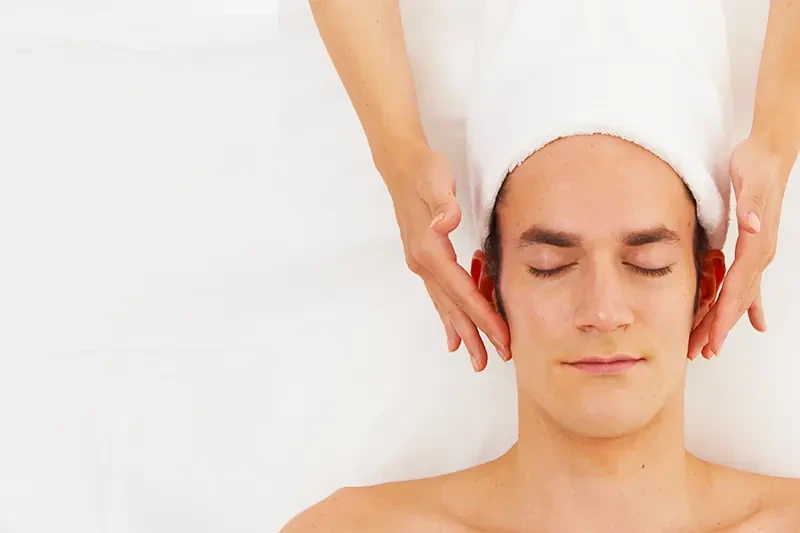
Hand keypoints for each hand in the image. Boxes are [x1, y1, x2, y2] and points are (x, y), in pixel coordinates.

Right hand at [383, 147, 510, 370]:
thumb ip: (443, 204)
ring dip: (461, 332)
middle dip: (475, 334)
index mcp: (429, 250)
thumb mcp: (436, 180)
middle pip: (453, 306)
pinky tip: (453, 333)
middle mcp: (422, 263)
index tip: (502, 337)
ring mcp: (420, 264)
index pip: (461, 291)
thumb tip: (447, 223)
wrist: (401, 165)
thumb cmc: (424, 170)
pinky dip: (448, 316)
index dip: (482, 316)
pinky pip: (439, 295)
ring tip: (476, 357)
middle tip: (495, 360)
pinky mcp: (423, 259)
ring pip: (445, 305)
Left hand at [689, 136, 791, 359]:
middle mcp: (760, 253)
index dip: (724, 317)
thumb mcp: (749, 180)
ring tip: (708, 346)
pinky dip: (748, 305)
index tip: (712, 340)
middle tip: (700, 353)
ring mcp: (759, 252)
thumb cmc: (756, 164)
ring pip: (739, 296)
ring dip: (724, 321)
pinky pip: (749, 284)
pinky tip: (755, 322)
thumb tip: (751, 226)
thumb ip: (751, 205)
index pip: (736, 289)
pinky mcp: (754, 247)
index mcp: (755, 245)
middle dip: (718, 328)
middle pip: (736, 300)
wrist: (770, 152)